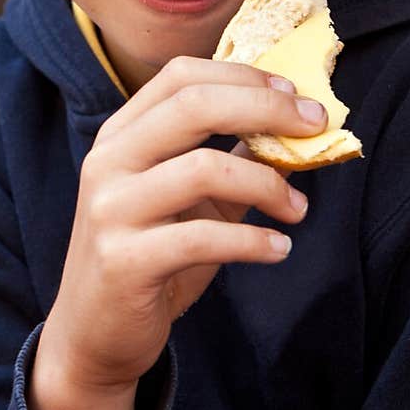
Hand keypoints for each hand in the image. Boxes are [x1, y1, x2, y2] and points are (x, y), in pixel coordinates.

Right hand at [30, 55, 323, 409]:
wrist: (93, 335)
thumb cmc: (150, 256)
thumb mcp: (188, 200)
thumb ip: (228, 158)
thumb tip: (291, 124)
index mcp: (120, 135)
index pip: (182, 76)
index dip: (243, 75)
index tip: (294, 93)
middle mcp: (108, 161)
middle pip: (194, 105)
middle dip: (265, 109)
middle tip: (316, 126)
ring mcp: (111, 209)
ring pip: (203, 168)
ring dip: (267, 184)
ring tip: (299, 208)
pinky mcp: (124, 261)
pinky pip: (203, 238)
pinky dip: (253, 241)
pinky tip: (278, 249)